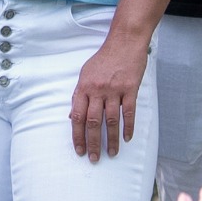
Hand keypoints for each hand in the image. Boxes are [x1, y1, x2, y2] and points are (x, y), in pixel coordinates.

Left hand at [69, 27, 149, 162]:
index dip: (77, 135)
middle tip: (94, 158)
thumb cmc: (104, 58)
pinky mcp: (130, 88)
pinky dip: (128, 127)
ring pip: (111, 120)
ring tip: (112, 153)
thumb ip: (79, 95)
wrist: (124, 41)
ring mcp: (114, 89)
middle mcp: (97, 90)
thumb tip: (71, 116)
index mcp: (83, 87)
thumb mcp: (85, 74)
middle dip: (92, 143)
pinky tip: (127, 138)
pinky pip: (129, 112)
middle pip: (93, 122)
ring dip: (112, 139)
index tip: (79, 149)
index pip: (77, 116)